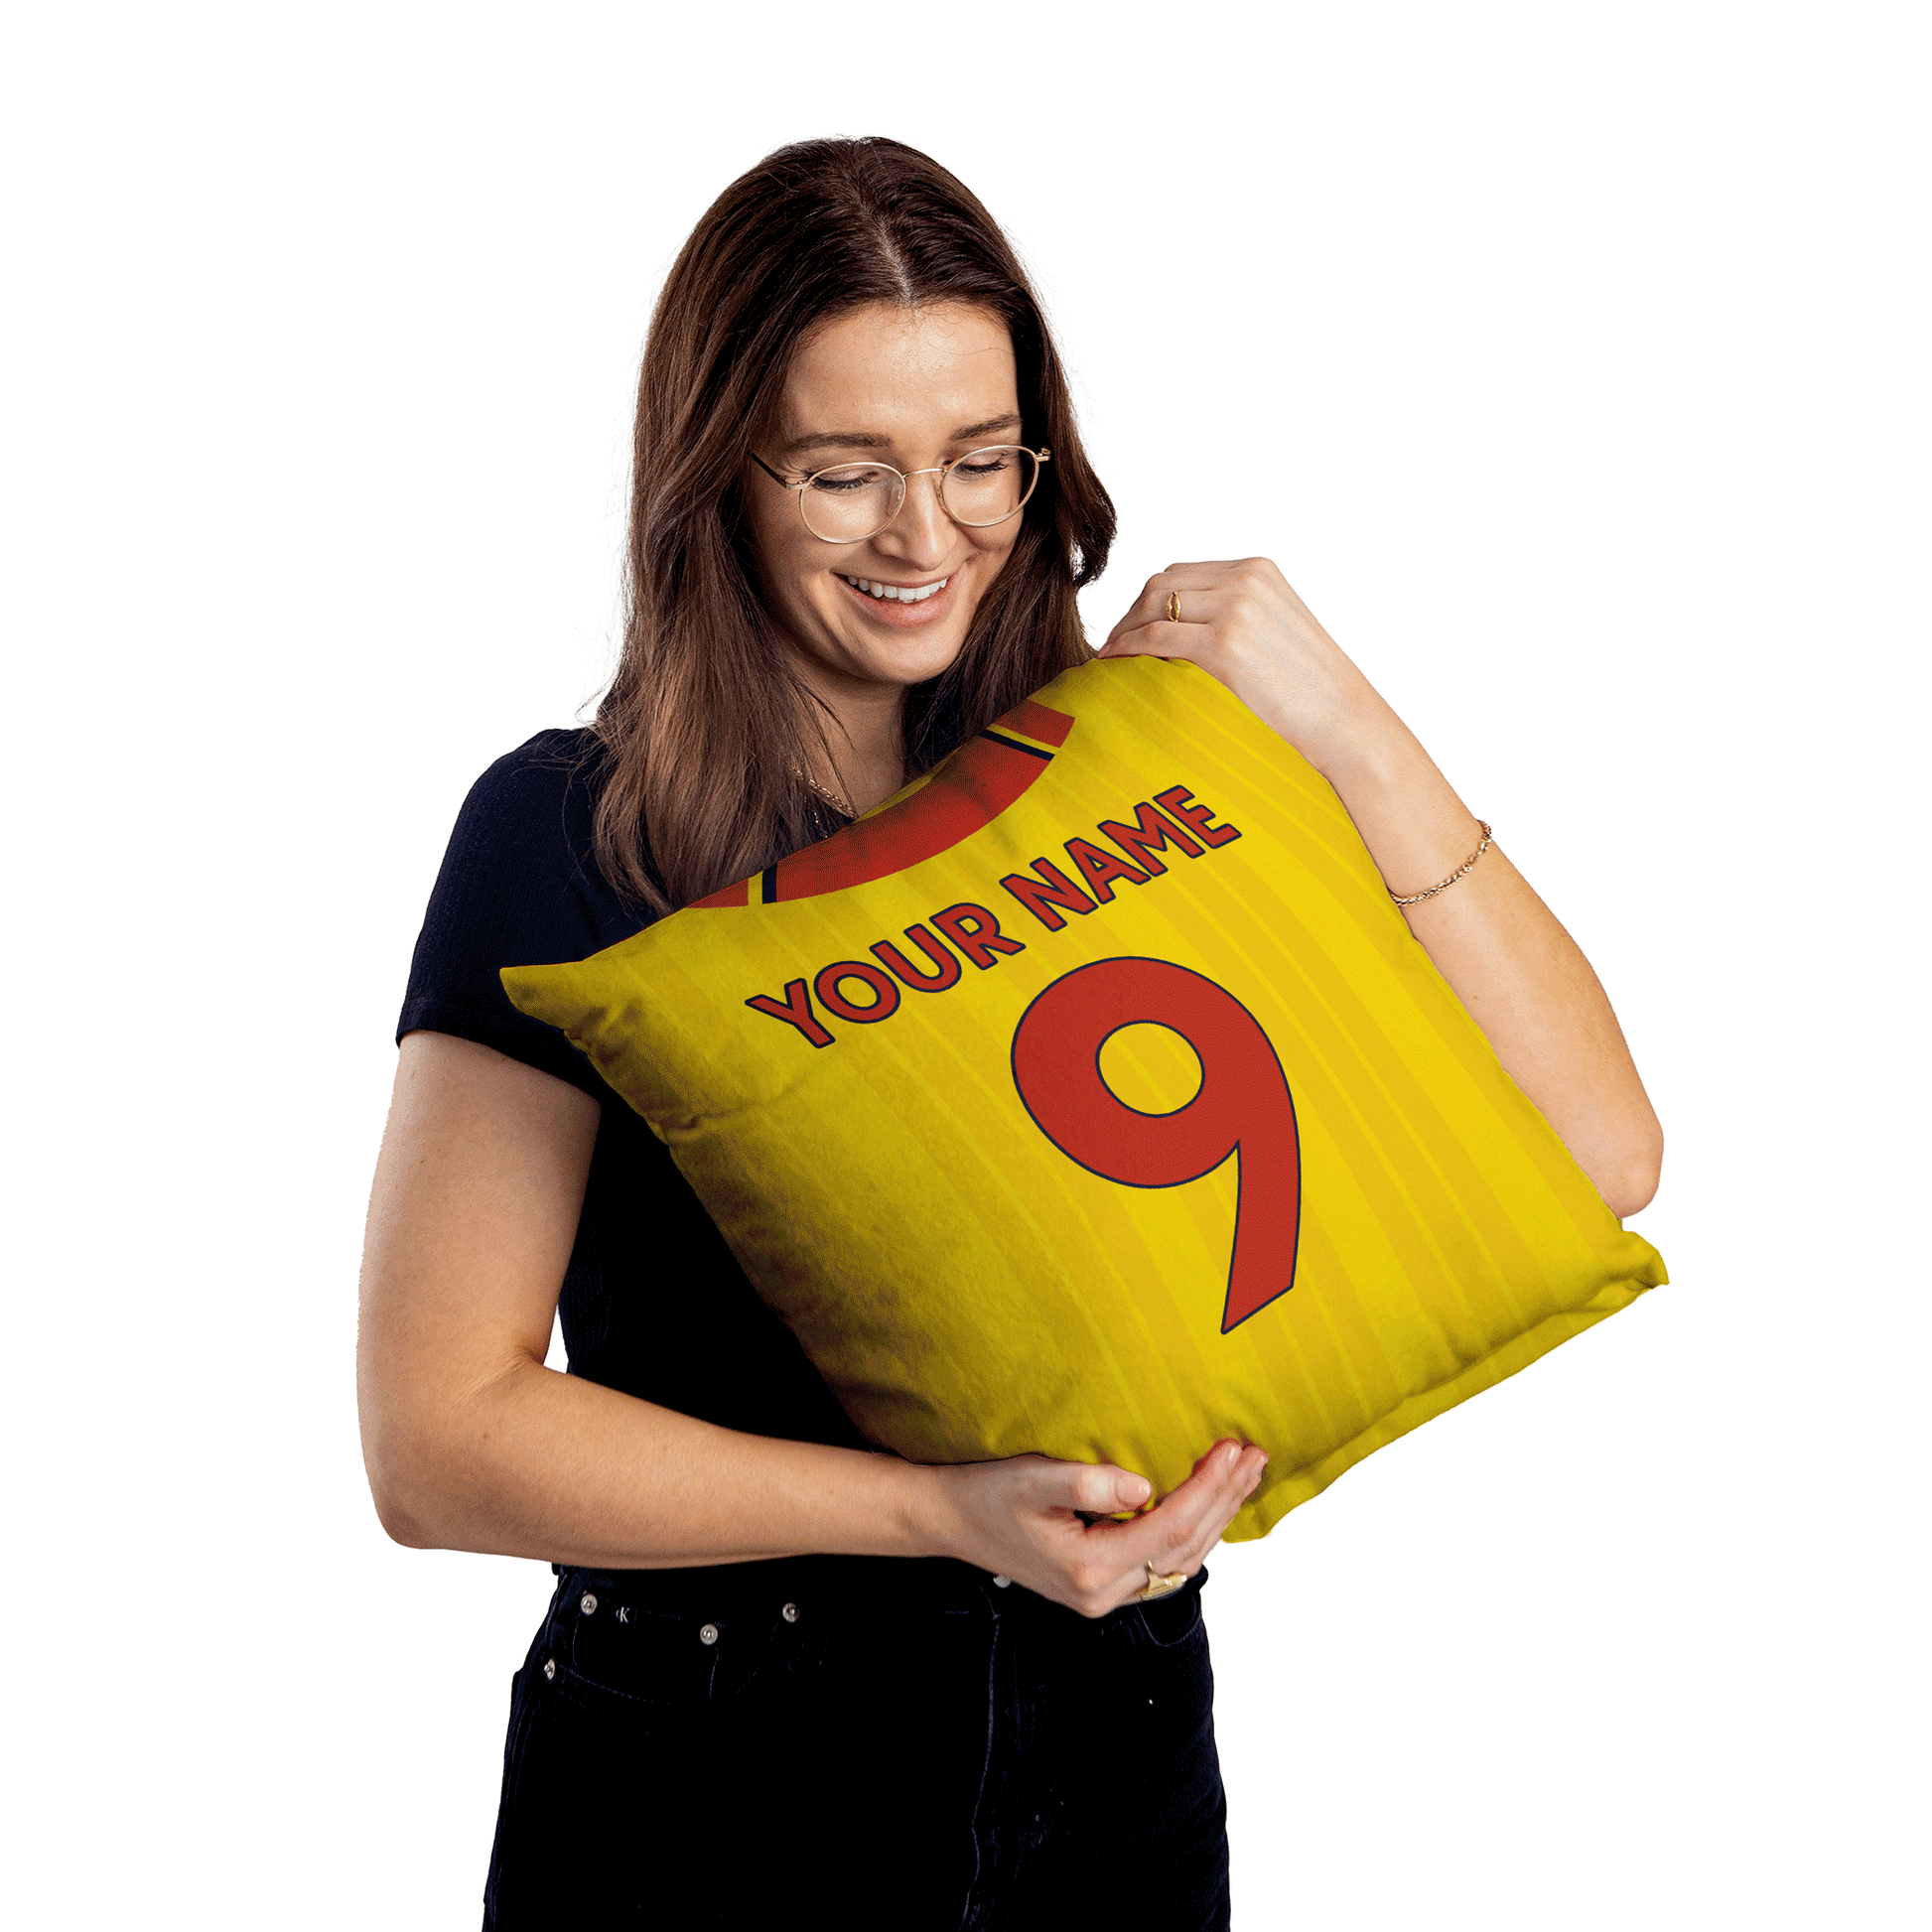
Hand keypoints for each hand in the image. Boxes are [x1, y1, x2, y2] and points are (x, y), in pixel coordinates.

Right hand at [925, 1439, 1267, 1617]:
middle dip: (1225, 1499)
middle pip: (1186, 1549)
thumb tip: (1145, 1485)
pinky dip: (1195, 1531)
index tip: (1233, 1447)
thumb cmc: (987, 1493)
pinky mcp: (1104, 1587)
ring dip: (1217, 1515)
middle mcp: (1104, 1594)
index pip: (1170, 1528)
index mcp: (1089, 1569)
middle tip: (1256, 1454)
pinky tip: (1211, 1503)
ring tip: (1246, 1473)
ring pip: (1182, 1561)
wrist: (951, 1520)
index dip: (1208, 1488)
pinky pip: (1164, 1563)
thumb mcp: (1031, 1478)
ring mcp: (1105, 1596)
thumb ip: (1087, 1482)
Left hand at [1097, 556, 1392, 780]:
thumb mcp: (1279, 634)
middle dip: (1130, 614)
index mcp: (1258, 571)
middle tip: (1112, 647)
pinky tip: (1117, 668)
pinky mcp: (1224, 645)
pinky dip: (1128, 651)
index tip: (1130, 629)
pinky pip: (1156, 639)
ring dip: (1123, 632)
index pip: (1181, 574)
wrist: (1347, 725)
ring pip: (1152, 607)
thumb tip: (1189, 635)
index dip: (1147, 602)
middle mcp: (1245, 580)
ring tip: (1110, 660)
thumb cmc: (1315, 695)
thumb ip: (1238, 619)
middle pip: (1161, 584)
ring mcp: (1235, 610)